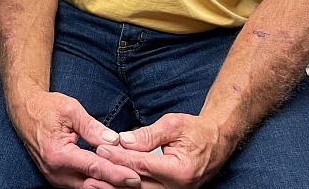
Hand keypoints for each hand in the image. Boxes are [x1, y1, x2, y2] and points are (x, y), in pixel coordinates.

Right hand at [11, 89, 141, 187]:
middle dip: (115, 184)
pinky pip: (80, 185)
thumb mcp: (71, 110)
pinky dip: (96, 182)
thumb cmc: (46, 107)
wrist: (24, 110)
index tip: (134, 177)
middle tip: (138, 180)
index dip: (116, 174)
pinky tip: (111, 177)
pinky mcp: (57, 178)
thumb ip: (93, 127)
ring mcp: (55, 177)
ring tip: (127, 179)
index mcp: (58, 154)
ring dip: (107, 185)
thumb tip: (114, 142)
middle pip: (92, 185)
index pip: (94, 168)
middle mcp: (55, 171)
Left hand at [93, 113, 232, 187]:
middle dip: (112, 175)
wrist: (217, 141)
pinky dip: (128, 187)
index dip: (119, 157)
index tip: (100, 148)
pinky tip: (111, 184)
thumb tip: (123, 140)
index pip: (141, 164)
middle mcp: (178, 187)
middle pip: (137, 184)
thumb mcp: (173, 125)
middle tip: (90, 168)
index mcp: (180, 170)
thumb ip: (148, 135)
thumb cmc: (196, 130)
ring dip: (116, 187)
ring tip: (93, 182)